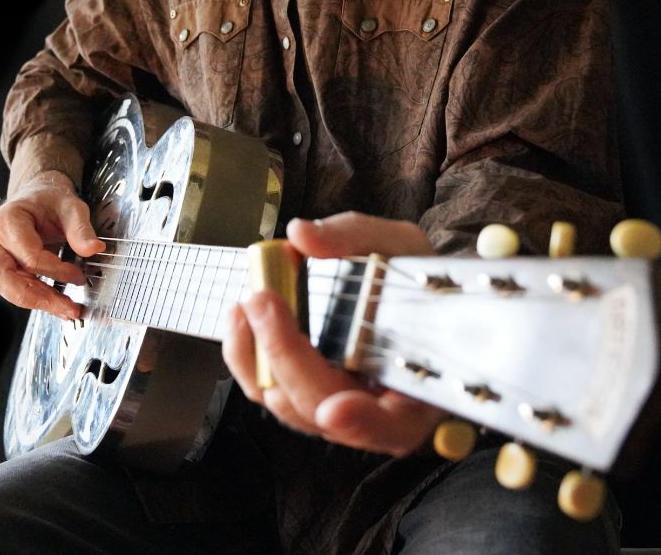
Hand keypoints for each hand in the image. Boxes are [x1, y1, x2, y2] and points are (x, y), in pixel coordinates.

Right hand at [0, 171, 104, 319]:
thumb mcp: (71, 206)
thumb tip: (94, 249)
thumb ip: (81, 228)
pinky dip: (36, 298)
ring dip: (38, 302)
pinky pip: (14, 288)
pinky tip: (57, 304)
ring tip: (66, 310)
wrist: (37, 197)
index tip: (79, 276)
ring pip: (6, 288)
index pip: (28, 256)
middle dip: (38, 298)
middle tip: (68, 309)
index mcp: (6, 221)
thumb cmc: (50, 200)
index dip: (56, 270)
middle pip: (4, 279)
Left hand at [222, 212, 446, 455]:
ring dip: (259, 358)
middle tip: (264, 301)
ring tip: (248, 305)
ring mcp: (335, 406)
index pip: (392, 425)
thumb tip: (302, 234)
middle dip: (286, 357)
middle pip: (322, 409)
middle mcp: (375, 412)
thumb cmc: (415, 279)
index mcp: (418, 392)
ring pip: (288, 404)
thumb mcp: (400, 246)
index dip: (362, 422)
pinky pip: (271, 388)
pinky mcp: (303, 390)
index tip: (335, 408)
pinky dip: (251, 357)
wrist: (414, 293)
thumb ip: (354, 238)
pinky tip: (242, 318)